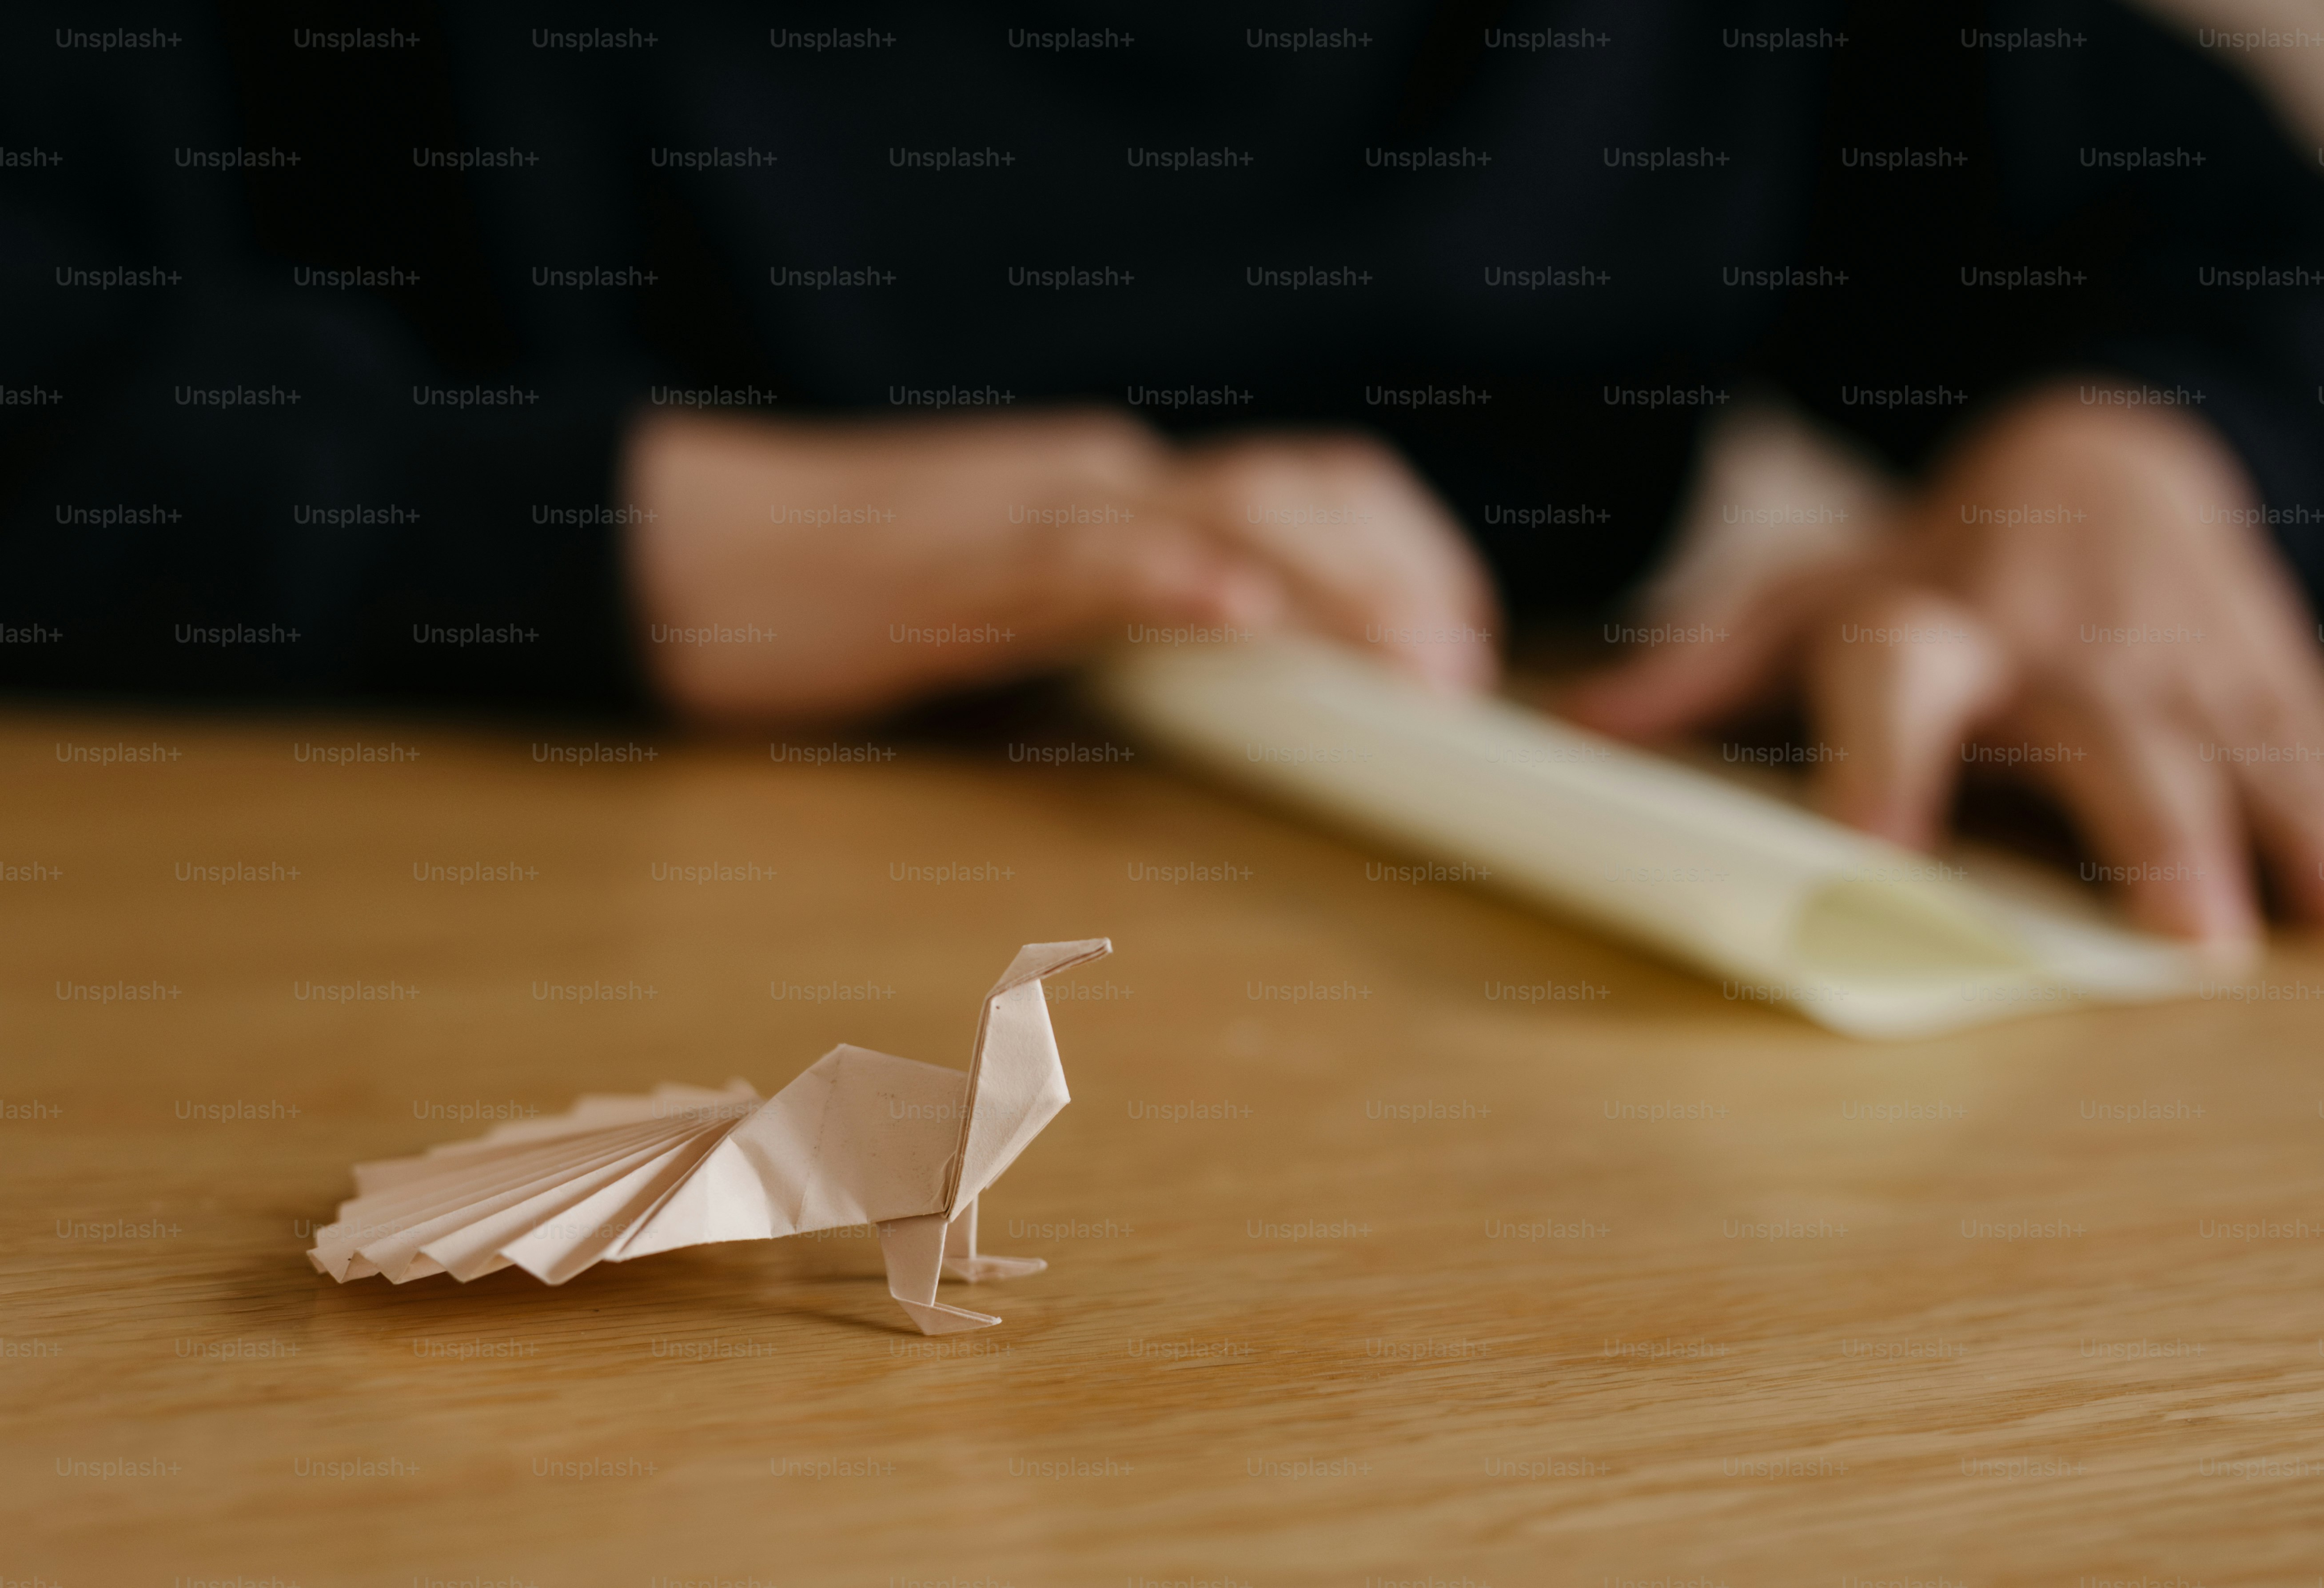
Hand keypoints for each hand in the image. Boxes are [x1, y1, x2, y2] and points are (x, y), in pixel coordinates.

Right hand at [623, 408, 1496, 721]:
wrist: (699, 555)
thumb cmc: (855, 602)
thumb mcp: (1024, 612)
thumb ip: (1127, 630)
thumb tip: (1239, 693)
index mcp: (1123, 490)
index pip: (1310, 485)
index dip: (1409, 551)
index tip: (1465, 638)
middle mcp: (1100, 478)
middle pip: (1297, 489)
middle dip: (1400, 574)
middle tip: (1462, 671)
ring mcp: (1033, 509)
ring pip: (1218, 513)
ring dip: (1331, 588)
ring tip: (1406, 662)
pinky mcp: (958, 566)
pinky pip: (1082, 558)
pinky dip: (1170, 578)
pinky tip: (1236, 615)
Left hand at [1566, 384, 2323, 946]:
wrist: (2096, 452)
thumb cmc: (1930, 561)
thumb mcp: (1807, 596)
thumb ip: (1702, 670)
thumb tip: (1582, 729)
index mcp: (1928, 624)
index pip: (1894, 681)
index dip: (1883, 759)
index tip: (1875, 845)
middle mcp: (2056, 641)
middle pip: (2099, 731)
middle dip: (2141, 823)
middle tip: (2177, 924)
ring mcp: (2170, 655)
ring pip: (2227, 746)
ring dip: (2273, 834)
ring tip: (2321, 921)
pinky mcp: (2256, 668)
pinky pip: (2304, 743)